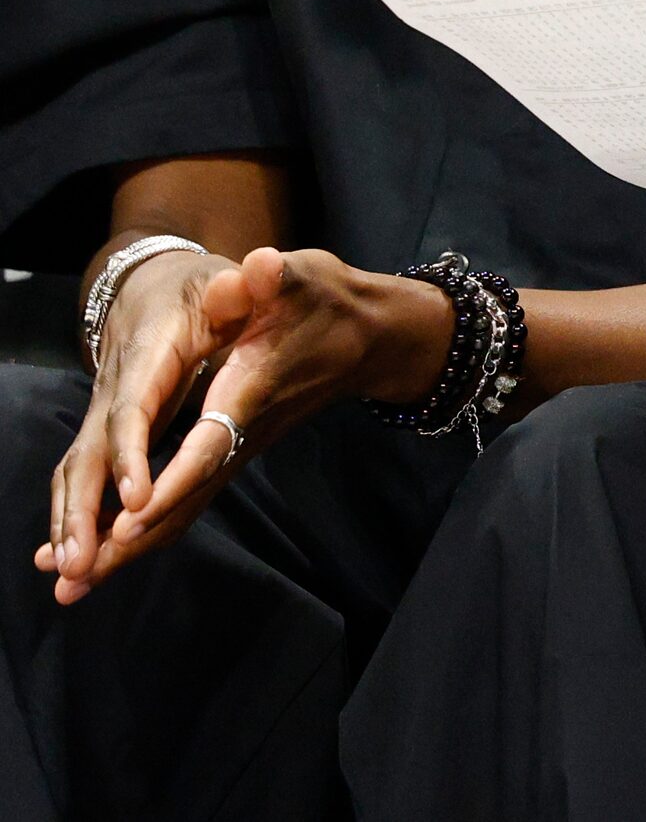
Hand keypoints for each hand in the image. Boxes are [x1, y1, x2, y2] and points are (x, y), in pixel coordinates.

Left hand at [46, 249, 446, 597]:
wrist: (369, 338)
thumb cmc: (330, 302)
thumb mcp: (306, 277)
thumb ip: (278, 277)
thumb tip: (263, 265)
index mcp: (250, 389)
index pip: (209, 442)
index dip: (171, 477)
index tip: (131, 515)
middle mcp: (242, 430)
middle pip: (185, 496)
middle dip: (130, 537)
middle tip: (75, 579)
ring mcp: (238, 447)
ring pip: (182, 508)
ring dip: (128, 547)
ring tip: (71, 586)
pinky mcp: (232, 453)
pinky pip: (185, 502)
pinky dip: (143, 531)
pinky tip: (105, 553)